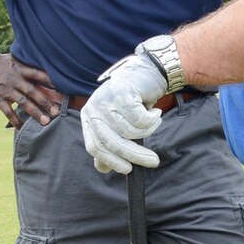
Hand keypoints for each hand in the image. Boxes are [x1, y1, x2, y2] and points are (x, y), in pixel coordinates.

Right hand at [0, 48, 64, 127]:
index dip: (49, 80)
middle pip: (33, 91)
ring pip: (23, 102)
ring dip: (35, 113)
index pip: (37, 74)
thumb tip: (44, 71)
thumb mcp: (13, 59)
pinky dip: (16, 120)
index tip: (61, 88)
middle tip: (57, 112)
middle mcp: (15, 79)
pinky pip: (8, 111)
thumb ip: (27, 67)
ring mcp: (6, 90)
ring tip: (46, 121)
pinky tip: (23, 128)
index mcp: (20, 68)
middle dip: (46, 102)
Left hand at [80, 54, 167, 173]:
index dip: (111, 161)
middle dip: (134, 155)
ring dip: (147, 131)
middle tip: (153, 162)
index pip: (94, 146)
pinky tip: (155, 113)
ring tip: (153, 122)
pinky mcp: (123, 93)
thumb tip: (103, 168)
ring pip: (129, 131)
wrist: (146, 73)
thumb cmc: (131, 102)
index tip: (127, 170)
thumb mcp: (116, 123)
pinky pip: (141, 120)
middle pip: (111, 142)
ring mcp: (107, 100)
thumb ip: (108, 142)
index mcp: (88, 117)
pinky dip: (152, 120)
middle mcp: (94, 108)